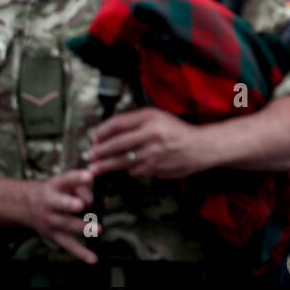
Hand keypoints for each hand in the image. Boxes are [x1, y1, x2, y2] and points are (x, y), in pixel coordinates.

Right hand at [23, 168, 96, 263]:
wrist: (26, 205)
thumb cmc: (56, 191)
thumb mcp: (66, 184)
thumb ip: (85, 190)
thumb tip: (103, 202)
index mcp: (55, 185)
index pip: (66, 179)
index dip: (77, 177)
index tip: (89, 175)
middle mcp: (50, 203)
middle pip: (60, 204)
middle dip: (70, 204)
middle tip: (82, 205)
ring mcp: (50, 220)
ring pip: (65, 224)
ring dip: (81, 228)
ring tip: (98, 230)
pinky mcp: (53, 235)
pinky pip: (67, 244)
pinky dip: (80, 253)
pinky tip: (93, 259)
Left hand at [87, 107, 204, 178]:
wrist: (200, 146)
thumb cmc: (177, 131)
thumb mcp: (158, 117)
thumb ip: (136, 123)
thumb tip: (108, 133)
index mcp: (150, 118)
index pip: (118, 123)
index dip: (102, 131)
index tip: (93, 138)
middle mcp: (151, 134)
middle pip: (117, 144)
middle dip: (99, 151)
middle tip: (88, 156)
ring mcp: (154, 152)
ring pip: (123, 160)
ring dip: (106, 166)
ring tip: (95, 169)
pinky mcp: (156, 168)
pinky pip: (135, 171)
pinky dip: (128, 171)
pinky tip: (122, 171)